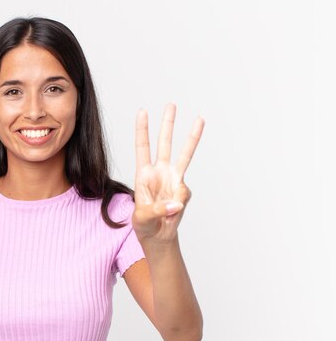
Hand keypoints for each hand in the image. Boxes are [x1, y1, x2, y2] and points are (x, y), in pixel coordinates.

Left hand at [132, 103, 203, 242]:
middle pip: (164, 144)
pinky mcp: (183, 191)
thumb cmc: (144, 225)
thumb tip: (176, 203)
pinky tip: (171, 212)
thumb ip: (156, 210)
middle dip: (167, 124)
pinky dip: (178, 204)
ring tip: (200, 119)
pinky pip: (184, 194)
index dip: (142, 130)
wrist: (158, 236)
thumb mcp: (141, 218)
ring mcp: (173, 179)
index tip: (142, 111)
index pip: (142, 147)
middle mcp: (159, 172)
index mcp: (143, 174)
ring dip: (191, 137)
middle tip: (171, 105)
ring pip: (184, 154)